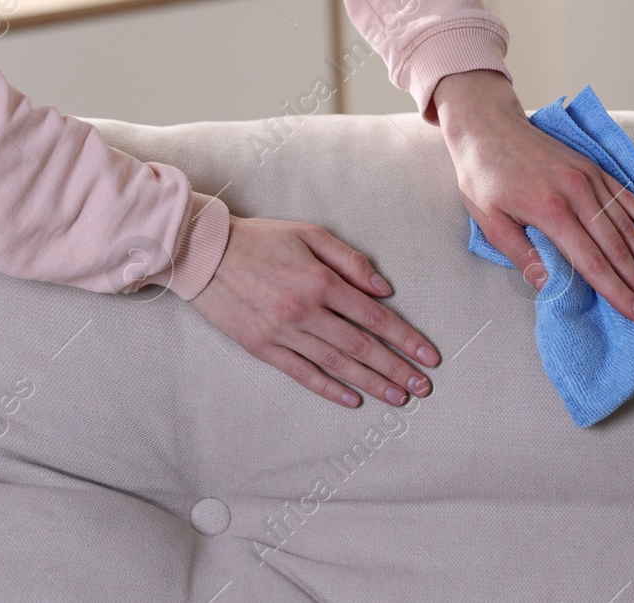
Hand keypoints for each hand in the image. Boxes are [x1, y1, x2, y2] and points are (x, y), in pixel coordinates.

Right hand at [188, 215, 438, 407]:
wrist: (204, 253)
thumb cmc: (260, 238)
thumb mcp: (310, 233)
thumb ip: (350, 260)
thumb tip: (385, 289)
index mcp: (321, 280)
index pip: (375, 317)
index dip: (406, 339)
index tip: (429, 356)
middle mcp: (306, 311)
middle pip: (362, 347)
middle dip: (396, 369)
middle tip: (422, 387)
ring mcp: (283, 333)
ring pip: (337, 365)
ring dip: (371, 384)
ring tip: (398, 398)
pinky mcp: (262, 347)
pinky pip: (302, 374)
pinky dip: (329, 389)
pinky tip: (353, 400)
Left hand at [432, 69, 633, 322]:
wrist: (487, 127)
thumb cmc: (483, 177)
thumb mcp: (489, 221)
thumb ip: (522, 254)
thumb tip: (551, 287)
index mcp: (551, 211)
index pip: (591, 262)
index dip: (617, 291)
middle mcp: (577, 194)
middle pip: (616, 247)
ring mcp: (589, 178)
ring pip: (627, 224)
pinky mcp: (592, 168)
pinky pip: (627, 195)